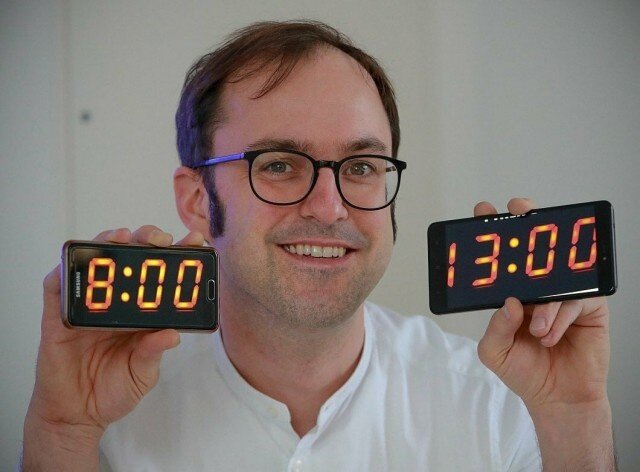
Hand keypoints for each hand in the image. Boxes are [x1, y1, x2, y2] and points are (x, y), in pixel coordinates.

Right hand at [23, 227, 204, 467]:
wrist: (77, 414)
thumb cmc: (112, 390)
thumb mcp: (142, 373)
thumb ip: (153, 352)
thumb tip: (171, 334)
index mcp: (140, 312)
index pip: (159, 276)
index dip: (178, 257)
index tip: (195, 242)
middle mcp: (115, 303)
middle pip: (129, 258)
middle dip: (146, 240)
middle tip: (160, 239)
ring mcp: (87, 306)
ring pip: (94, 261)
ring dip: (107, 243)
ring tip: (123, 237)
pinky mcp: (58, 316)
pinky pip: (56, 285)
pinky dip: (66, 270)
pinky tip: (80, 262)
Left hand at [476, 199, 609, 407]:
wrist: (558, 398)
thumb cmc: (526, 371)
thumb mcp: (495, 351)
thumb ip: (496, 327)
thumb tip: (509, 302)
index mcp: (513, 294)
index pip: (502, 259)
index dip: (494, 232)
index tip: (483, 212)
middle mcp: (537, 290)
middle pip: (534, 250)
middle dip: (527, 228)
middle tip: (520, 214)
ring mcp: (563, 296)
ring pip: (555, 277)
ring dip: (543, 302)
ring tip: (536, 330)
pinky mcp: (587, 307)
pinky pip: (574, 300)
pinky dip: (559, 318)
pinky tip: (551, 335)